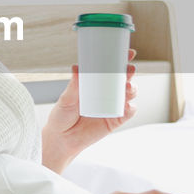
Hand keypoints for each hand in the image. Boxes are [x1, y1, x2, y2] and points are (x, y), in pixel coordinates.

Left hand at [41, 48, 136, 172]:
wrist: (61, 140)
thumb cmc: (61, 116)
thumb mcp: (66, 99)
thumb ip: (73, 85)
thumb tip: (77, 68)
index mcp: (94, 83)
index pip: (110, 68)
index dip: (121, 60)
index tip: (129, 53)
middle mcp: (106, 93)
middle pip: (123, 79)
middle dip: (130, 73)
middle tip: (129, 69)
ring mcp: (112, 106)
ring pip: (129, 94)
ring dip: (132, 89)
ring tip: (127, 88)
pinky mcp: (115, 120)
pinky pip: (127, 113)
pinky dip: (131, 108)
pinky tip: (128, 105)